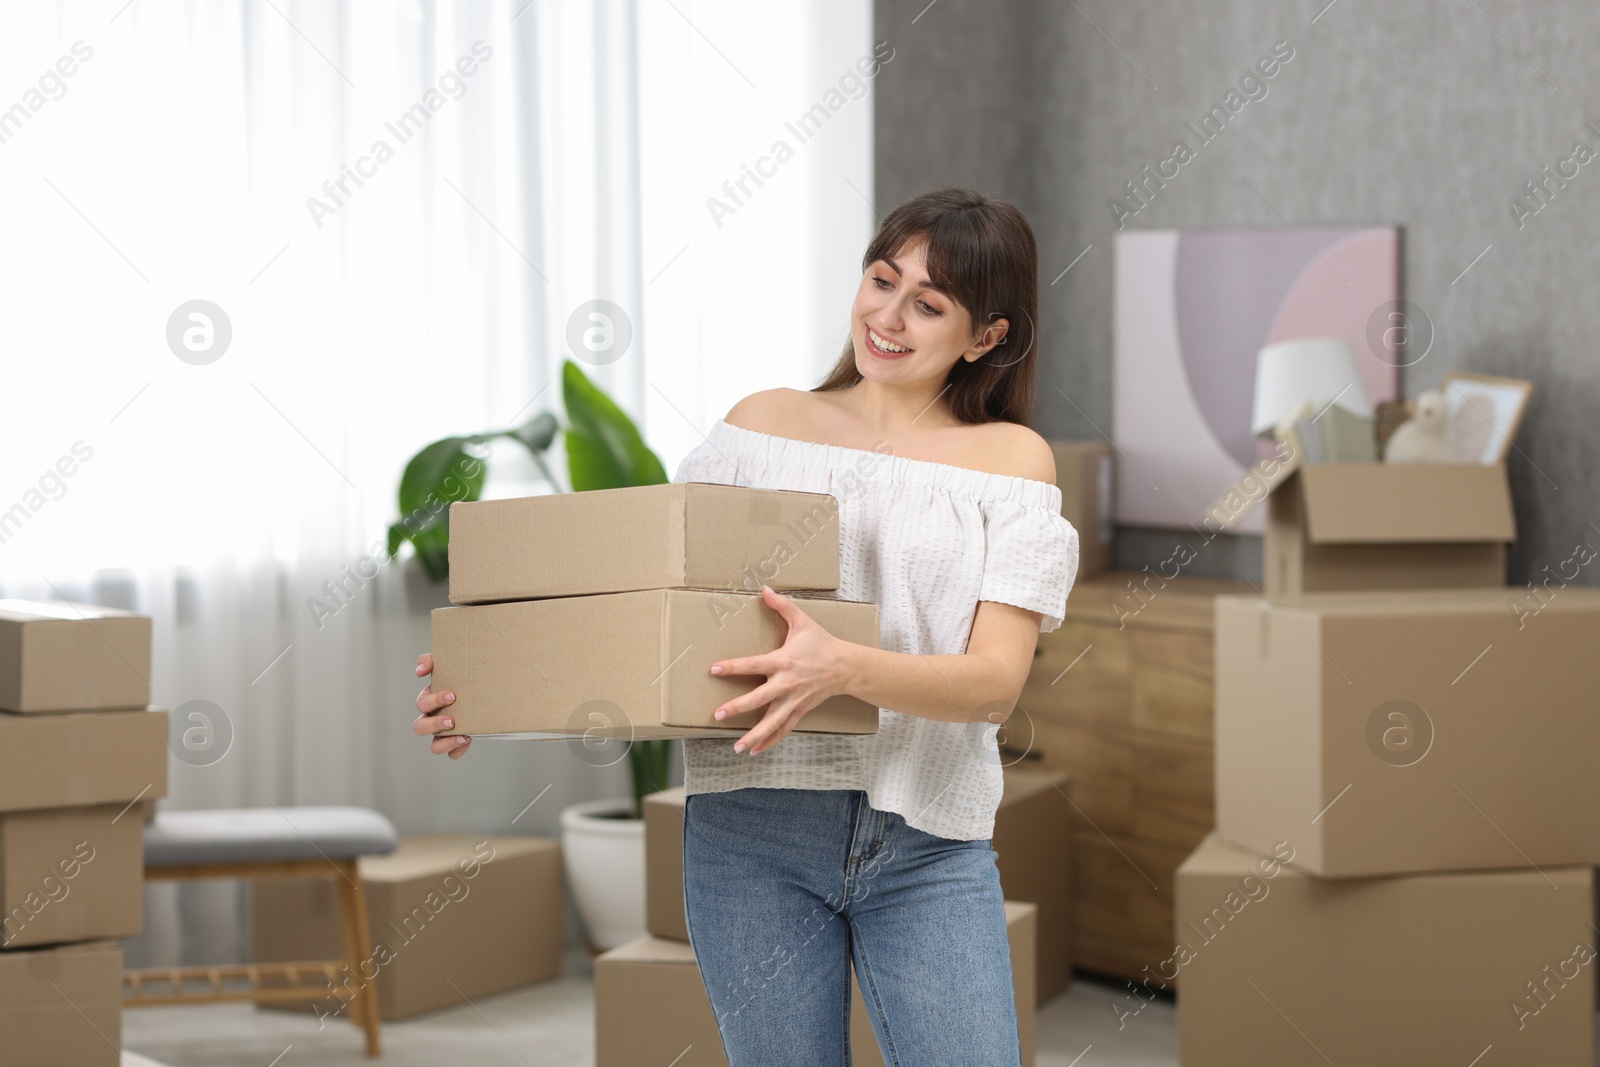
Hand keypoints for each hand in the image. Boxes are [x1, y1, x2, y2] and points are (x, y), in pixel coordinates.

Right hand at [413, 652, 471, 758]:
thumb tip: (420, 670)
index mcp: (429, 699)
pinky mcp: (455, 743)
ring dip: (445, 742)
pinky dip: (457, 750)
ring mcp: (443, 733)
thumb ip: (430, 660)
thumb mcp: (447, 662)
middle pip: (420, 727)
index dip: (434, 701)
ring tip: (463, 735)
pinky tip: (468, 740)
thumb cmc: (461, 674)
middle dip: (435, 724)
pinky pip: (452, 754)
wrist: (484, 687)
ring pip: (434, 746)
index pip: (422, 703)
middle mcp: (432, 717)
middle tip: (452, 720)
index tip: (453, 695)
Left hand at [708, 586, 851, 755]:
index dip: (733, 667)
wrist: (846, 666)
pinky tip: (755, 750)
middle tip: (718, 714)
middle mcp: (787, 683)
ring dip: (754, 735)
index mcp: (784, 661)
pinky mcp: (800, 710)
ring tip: (737, 747)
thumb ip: (782, 606)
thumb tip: (764, 589)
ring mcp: (794, 700)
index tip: (714, 669)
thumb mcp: (803, 621)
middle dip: (738, 707)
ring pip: (772, 721)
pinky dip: (770, 740)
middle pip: (759, 698)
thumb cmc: (821, 643)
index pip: (753, 664)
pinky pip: (784, 729)